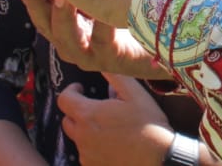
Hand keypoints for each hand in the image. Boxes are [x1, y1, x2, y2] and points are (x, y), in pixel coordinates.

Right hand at [0, 0, 168, 78]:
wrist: (156, 34)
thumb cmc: (120, 6)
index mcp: (61, 17)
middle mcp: (69, 36)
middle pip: (42, 19)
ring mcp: (88, 49)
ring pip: (66, 36)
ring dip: (63, 14)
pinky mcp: (110, 57)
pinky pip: (104, 41)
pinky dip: (102, 26)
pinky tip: (105, 14)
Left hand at [58, 74, 174, 165]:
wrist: (157, 158)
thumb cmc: (148, 125)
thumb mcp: (136, 94)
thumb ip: (116, 76)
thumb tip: (104, 65)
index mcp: (88, 114)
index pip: (64, 99)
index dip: (71, 90)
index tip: (81, 88)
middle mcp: (82, 136)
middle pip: (67, 119)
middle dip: (77, 110)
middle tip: (95, 107)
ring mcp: (86, 154)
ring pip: (77, 137)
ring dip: (86, 129)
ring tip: (107, 126)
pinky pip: (87, 153)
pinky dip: (94, 146)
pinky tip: (111, 143)